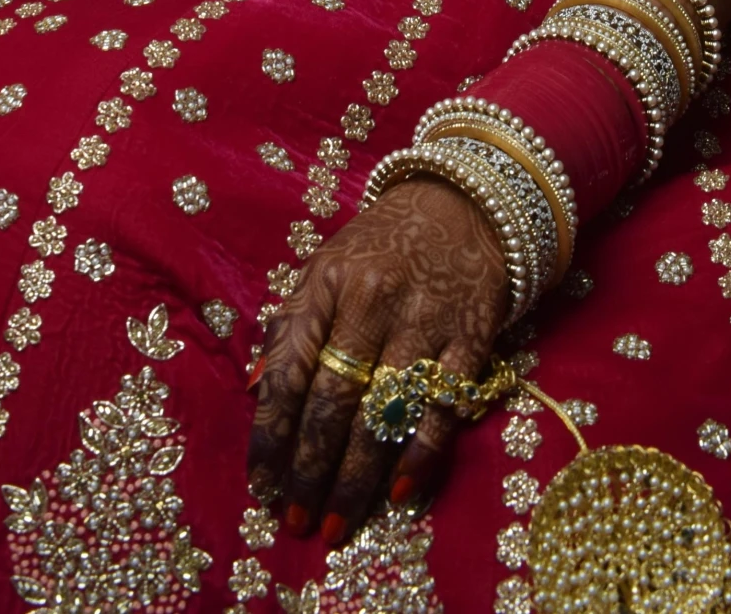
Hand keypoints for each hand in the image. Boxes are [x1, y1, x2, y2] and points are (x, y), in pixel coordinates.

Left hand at [246, 177, 508, 543]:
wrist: (463, 204)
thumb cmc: (380, 248)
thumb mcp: (325, 270)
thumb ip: (293, 329)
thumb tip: (258, 393)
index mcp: (329, 283)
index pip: (290, 369)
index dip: (272, 434)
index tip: (261, 485)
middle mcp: (374, 301)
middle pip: (335, 400)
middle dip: (311, 469)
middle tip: (295, 521)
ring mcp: (426, 321)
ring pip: (384, 414)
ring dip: (357, 478)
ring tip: (335, 525)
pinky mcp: (472, 338)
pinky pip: (443, 409)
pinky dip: (420, 456)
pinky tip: (399, 495)